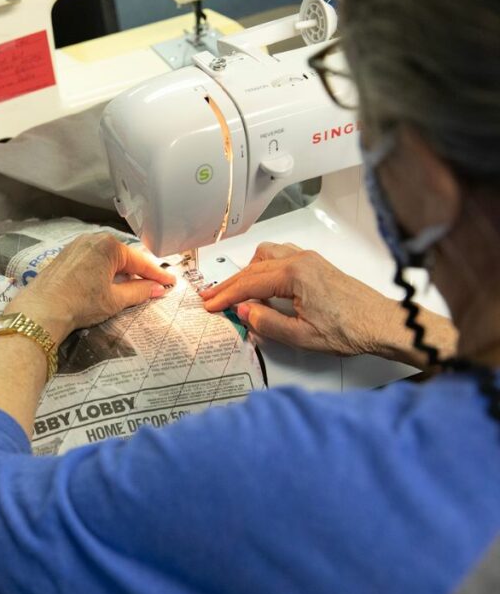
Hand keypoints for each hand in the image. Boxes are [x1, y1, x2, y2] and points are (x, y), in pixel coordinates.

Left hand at [5, 234, 176, 343]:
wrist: (42, 310)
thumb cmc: (80, 303)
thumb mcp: (115, 300)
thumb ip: (139, 291)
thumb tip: (157, 289)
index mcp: (109, 245)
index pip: (140, 261)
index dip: (157, 274)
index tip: (170, 282)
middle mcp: (92, 239)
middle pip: (123, 256)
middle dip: (138, 271)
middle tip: (153, 284)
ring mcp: (76, 245)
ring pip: (107, 257)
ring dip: (120, 271)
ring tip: (131, 286)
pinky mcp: (65, 255)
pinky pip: (92, 259)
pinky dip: (103, 269)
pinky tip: (106, 283)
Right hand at [199, 242, 399, 356]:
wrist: (383, 324)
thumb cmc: (352, 329)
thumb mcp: (301, 336)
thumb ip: (266, 323)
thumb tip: (244, 312)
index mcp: (295, 274)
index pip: (249, 284)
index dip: (226, 296)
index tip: (211, 305)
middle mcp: (301, 260)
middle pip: (253, 269)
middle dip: (230, 284)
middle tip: (212, 298)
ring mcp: (309, 259)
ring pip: (265, 256)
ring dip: (246, 272)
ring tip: (234, 290)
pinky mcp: (316, 265)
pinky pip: (280, 256)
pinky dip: (263, 267)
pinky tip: (262, 281)